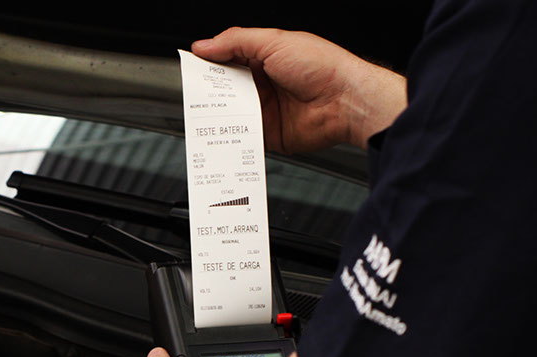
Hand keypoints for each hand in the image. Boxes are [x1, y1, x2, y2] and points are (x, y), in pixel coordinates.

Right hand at [192, 28, 406, 152]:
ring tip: (207, 111)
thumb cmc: (322, 67)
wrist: (345, 102)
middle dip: (210, 90)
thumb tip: (205, 45)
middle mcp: (265, 83)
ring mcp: (266, 109)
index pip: (229, 59)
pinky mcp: (269, 133)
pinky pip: (243, 134)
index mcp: (266, 57)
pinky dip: (232, 134)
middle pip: (226, 87)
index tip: (191, 67)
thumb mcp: (274, 41)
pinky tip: (224, 130)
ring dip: (219, 112)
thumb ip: (236, 42)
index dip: (209, 62)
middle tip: (196, 91)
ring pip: (231, 111)